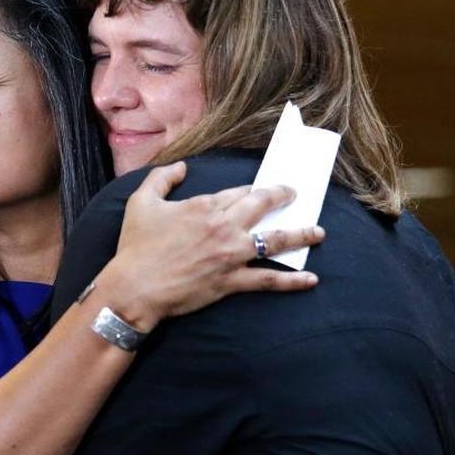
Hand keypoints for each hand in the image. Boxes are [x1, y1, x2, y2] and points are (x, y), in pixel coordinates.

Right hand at [106, 162, 324, 330]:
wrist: (135, 287)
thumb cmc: (136, 246)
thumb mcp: (141, 202)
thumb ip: (163, 178)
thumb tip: (182, 166)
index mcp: (205, 206)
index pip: (238, 192)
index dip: (251, 190)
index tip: (259, 190)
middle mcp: (224, 227)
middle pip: (263, 207)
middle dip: (282, 198)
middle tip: (295, 195)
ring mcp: (232, 255)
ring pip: (275, 241)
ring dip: (301, 235)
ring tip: (318, 232)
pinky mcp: (232, 281)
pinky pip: (268, 280)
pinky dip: (292, 280)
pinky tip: (311, 279)